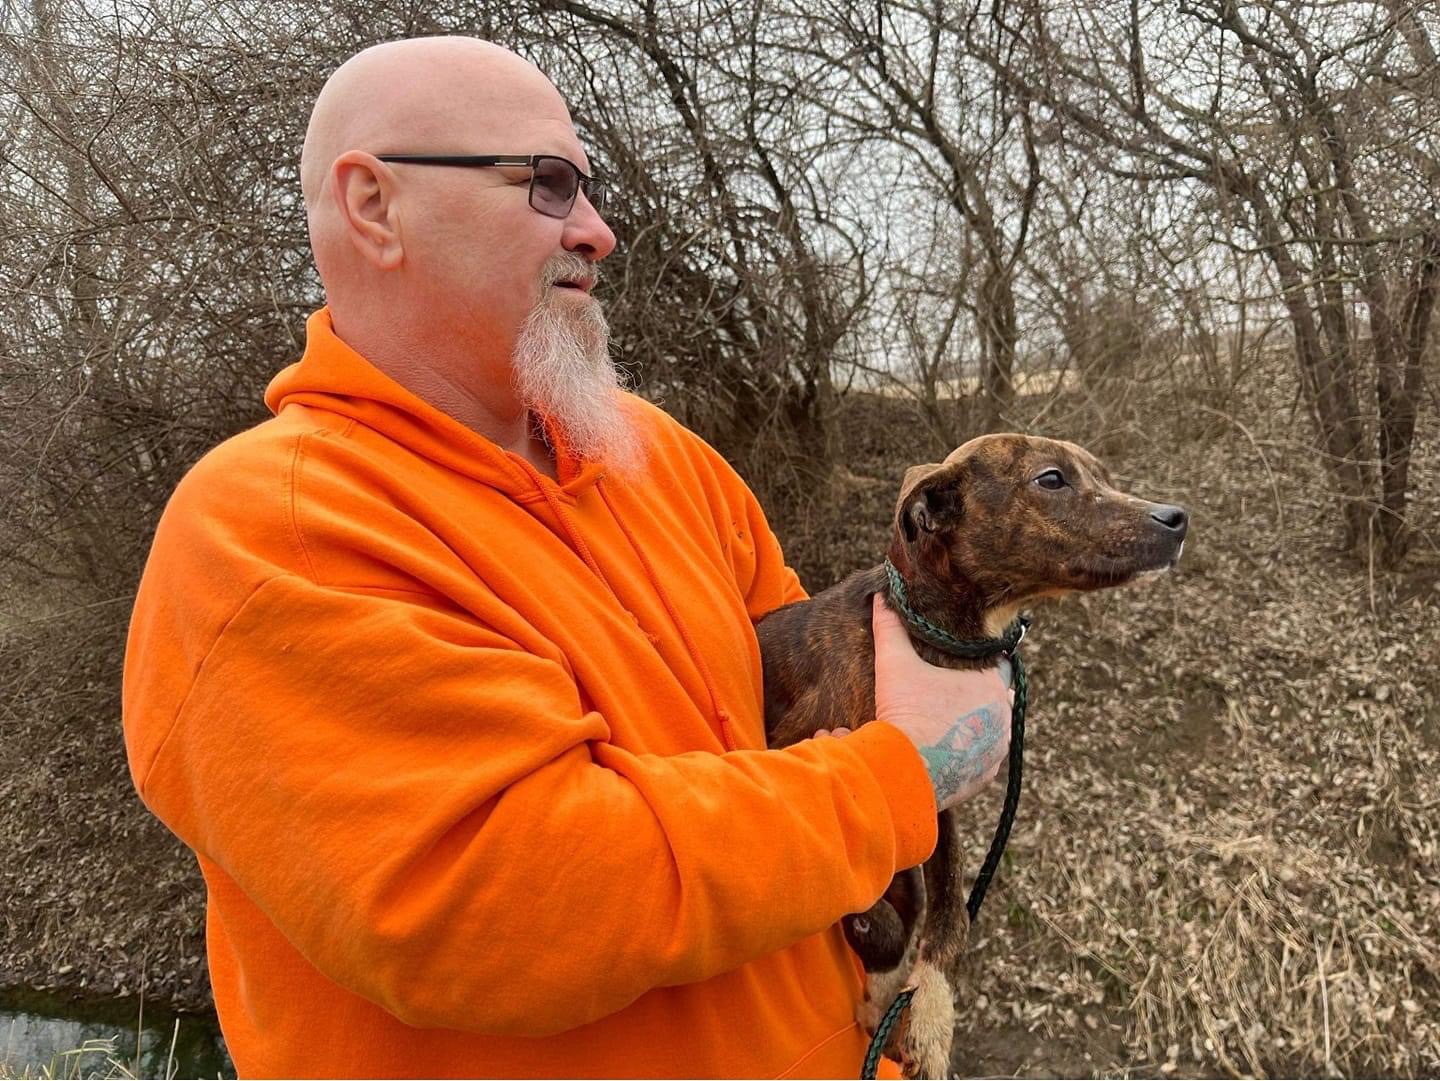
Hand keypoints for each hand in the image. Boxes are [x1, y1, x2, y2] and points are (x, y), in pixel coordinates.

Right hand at [870, 593, 1011, 811]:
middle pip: (997, 699)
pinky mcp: (984, 776)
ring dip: (974, 725)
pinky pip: (981, 760)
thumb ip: (891, 629)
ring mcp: (996, 750)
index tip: (966, 662)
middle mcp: (1003, 718)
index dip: (982, 661)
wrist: (903, 769)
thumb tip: (882, 597)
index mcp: (990, 687)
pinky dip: (967, 754)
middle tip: (951, 693)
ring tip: (949, 721)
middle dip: (977, 696)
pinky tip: (948, 748)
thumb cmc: (906, 712)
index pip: (999, 665)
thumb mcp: (895, 665)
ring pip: (991, 731)